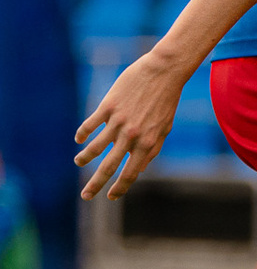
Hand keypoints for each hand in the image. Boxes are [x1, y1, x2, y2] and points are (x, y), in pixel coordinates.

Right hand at [74, 50, 192, 199]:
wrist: (164, 71)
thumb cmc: (166, 100)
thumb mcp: (165, 127)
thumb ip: (152, 148)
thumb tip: (140, 168)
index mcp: (148, 142)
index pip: (131, 172)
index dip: (120, 187)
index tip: (111, 197)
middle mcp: (132, 135)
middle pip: (109, 166)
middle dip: (96, 184)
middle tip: (85, 196)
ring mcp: (118, 121)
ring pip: (95, 147)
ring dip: (85, 158)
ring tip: (78, 162)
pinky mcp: (108, 106)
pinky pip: (90, 125)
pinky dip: (82, 134)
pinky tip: (79, 140)